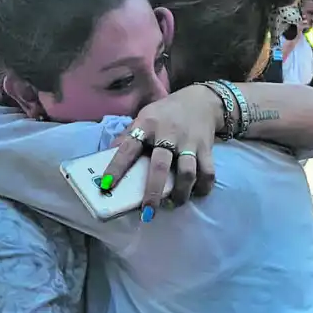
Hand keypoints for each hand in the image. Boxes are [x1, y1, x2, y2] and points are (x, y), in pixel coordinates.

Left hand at [101, 85, 223, 214]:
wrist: (201, 100)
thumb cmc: (165, 114)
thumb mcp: (143, 118)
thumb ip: (127, 136)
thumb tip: (105, 155)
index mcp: (146, 126)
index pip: (128, 149)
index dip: (116, 168)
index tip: (106, 186)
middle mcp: (167, 134)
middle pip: (160, 167)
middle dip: (153, 192)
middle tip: (147, 213)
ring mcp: (188, 142)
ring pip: (186, 173)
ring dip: (180, 193)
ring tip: (173, 204)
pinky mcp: (206, 149)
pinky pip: (208, 172)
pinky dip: (203, 187)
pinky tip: (195, 194)